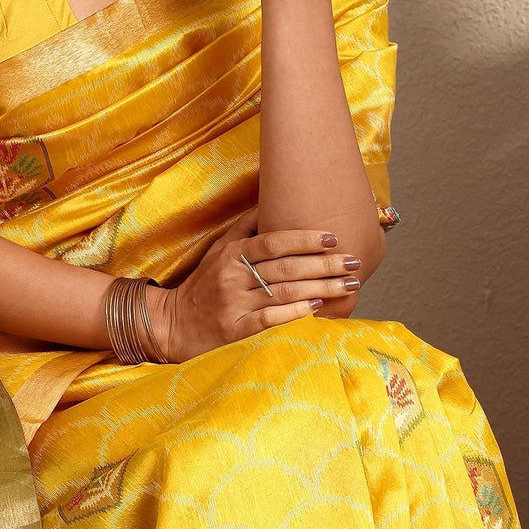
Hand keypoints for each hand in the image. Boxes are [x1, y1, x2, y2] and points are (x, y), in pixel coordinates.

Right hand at [150, 207, 361, 362]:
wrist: (174, 322)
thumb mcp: (219, 249)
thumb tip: (272, 199)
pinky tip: (317, 307)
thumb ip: (246, 227)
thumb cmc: (204, 283)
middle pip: (286, 268)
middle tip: (354, 262)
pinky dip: (294, 312)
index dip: (304, 239)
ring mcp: (234, 304)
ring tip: (349, 285)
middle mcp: (233, 277)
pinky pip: (269, 319)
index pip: (273, 242)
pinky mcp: (235, 329)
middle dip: (324, 264)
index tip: (333, 237)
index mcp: (232, 254)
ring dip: (320, 288)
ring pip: (283, 292)